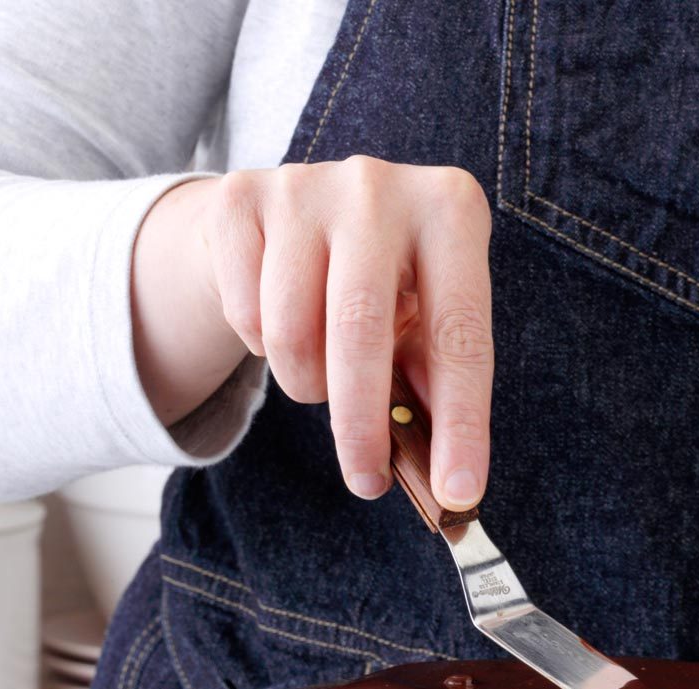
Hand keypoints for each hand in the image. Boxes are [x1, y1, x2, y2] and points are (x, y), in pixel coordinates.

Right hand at [131, 158, 492, 507]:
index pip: (460, 336)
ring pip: (291, 333)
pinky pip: (246, 315)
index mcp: (450, 211)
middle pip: (361, 334)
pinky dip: (263, 348)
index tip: (458, 493)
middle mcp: (379, 187)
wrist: (291, 217)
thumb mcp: (424, 323)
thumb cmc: (382, 286)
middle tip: (367, 483)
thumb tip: (448, 487)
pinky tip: (282, 324)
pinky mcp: (238, 198)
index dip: (460, 424)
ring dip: (308, 385)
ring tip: (324, 375)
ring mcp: (304, 185)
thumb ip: (434, 389)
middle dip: (361, 428)